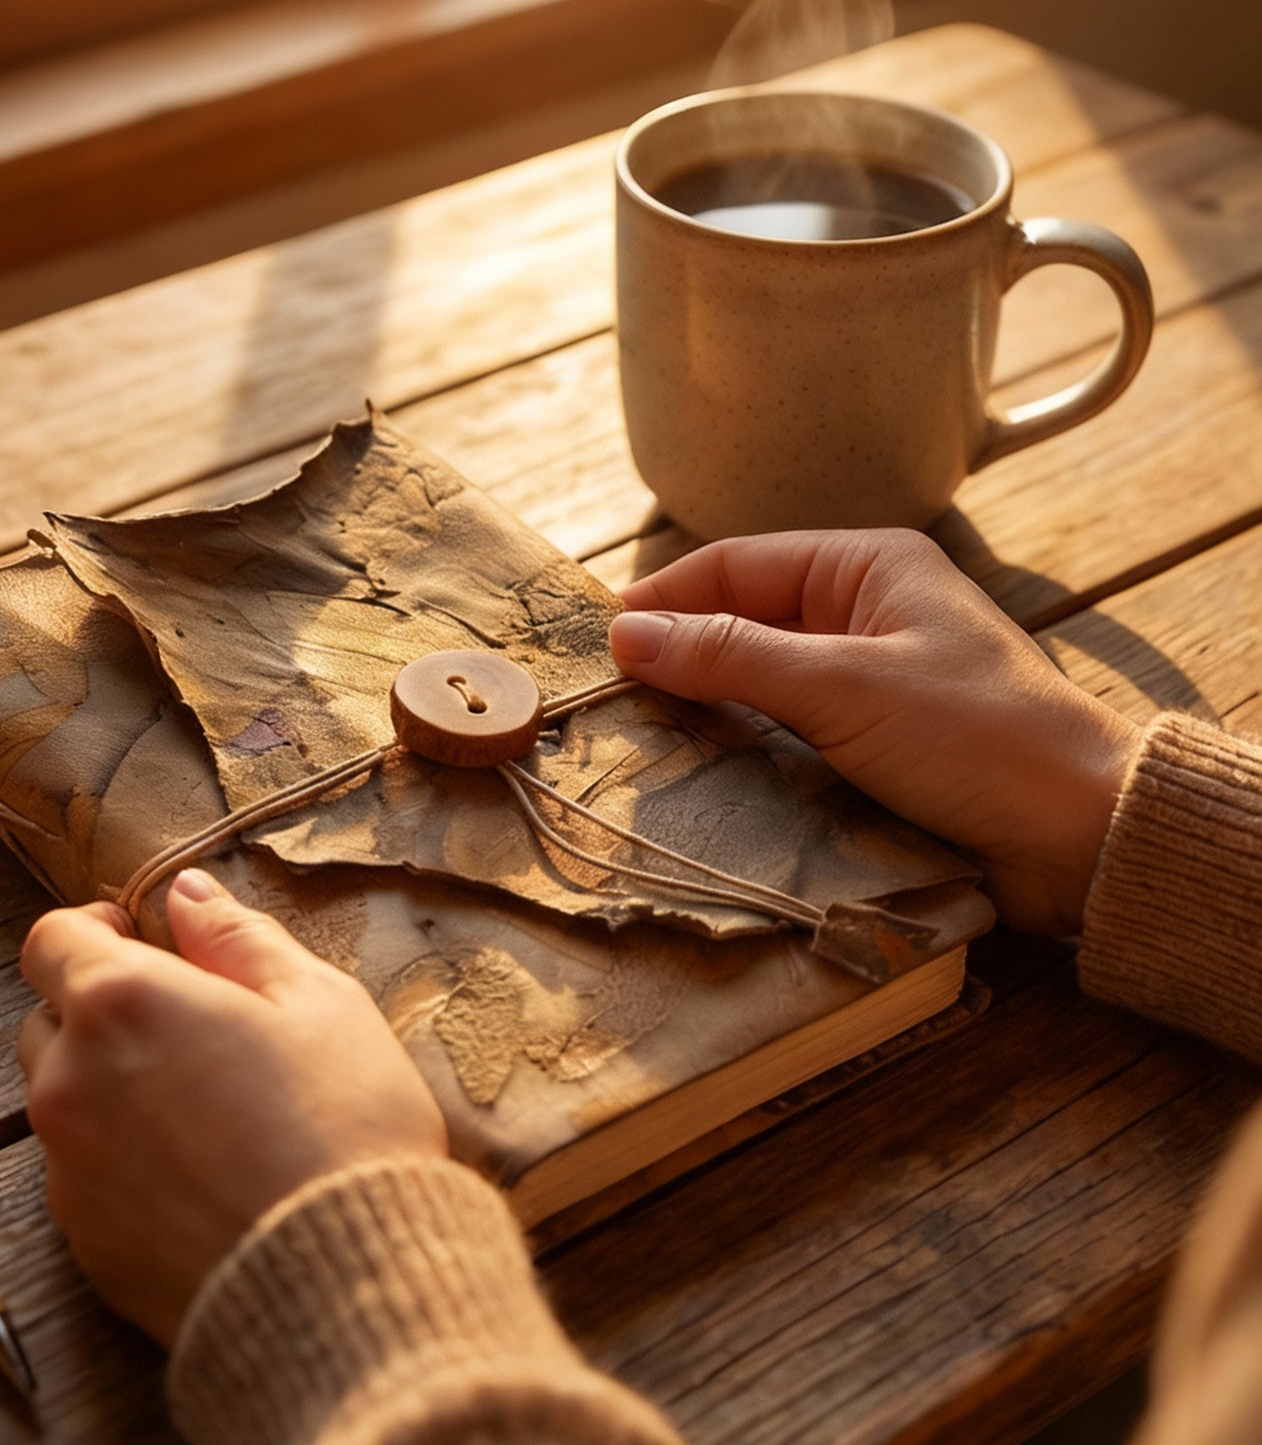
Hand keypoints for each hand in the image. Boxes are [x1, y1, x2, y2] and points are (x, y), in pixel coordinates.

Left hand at [16, 870, 446, 1346]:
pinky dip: (122, 1157)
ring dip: (108, 1083)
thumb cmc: (341, 1120)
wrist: (340, 1276)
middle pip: (48, 1019)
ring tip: (202, 1105)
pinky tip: (200, 1172)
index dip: (94, 928)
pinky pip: (83, 1174)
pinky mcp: (83, 1240)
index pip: (51, 940)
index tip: (144, 939)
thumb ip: (238, 938)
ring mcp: (68, 1167)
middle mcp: (71, 1079)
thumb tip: (189, 894)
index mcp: (123, 1001)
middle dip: (101, 1007)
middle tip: (187, 1024)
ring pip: (63, 1099)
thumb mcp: (318, 1000)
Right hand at [609, 530, 1139, 935]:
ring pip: (759, 680)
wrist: (1078, 834)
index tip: (600, 645)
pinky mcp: (871, 742)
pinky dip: (742, 744)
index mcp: (867, 567)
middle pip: (743, 620)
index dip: (665, 599)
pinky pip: (785, 730)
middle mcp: (863, 613)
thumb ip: (732, 656)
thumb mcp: (843, 687)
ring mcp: (867, 680)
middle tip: (609, 698)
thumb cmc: (974, 737)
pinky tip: (701, 768)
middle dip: (679, 654)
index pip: (738, 565)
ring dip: (707, 704)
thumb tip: (626, 633)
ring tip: (640, 735)